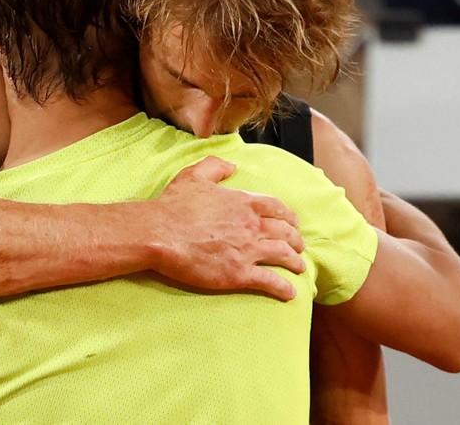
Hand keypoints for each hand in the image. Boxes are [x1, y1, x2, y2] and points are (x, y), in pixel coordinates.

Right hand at [150, 156, 304, 299]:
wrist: (159, 234)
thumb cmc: (173, 206)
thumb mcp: (193, 176)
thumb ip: (215, 167)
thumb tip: (232, 166)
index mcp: (244, 202)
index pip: (277, 207)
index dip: (288, 216)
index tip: (293, 222)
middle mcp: (252, 225)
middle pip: (285, 232)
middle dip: (296, 240)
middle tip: (299, 246)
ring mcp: (248, 250)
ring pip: (283, 256)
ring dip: (295, 263)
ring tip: (300, 268)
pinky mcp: (239, 274)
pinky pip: (270, 281)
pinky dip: (283, 288)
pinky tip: (289, 293)